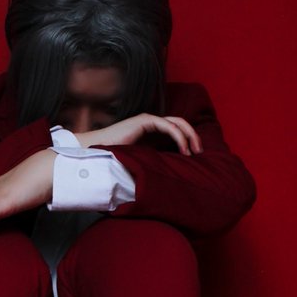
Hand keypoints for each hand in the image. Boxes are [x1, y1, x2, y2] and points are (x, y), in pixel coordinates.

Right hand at [74, 113, 202, 155]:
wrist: (96, 153)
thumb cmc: (115, 159)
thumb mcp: (142, 161)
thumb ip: (154, 161)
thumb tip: (171, 176)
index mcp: (151, 131)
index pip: (176, 129)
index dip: (188, 140)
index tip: (195, 156)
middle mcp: (151, 123)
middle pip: (180, 123)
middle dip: (193, 136)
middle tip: (200, 152)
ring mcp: (148, 120)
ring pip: (177, 123)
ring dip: (190, 135)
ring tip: (195, 151)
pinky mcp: (144, 121)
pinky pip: (168, 126)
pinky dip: (179, 137)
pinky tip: (183, 149)